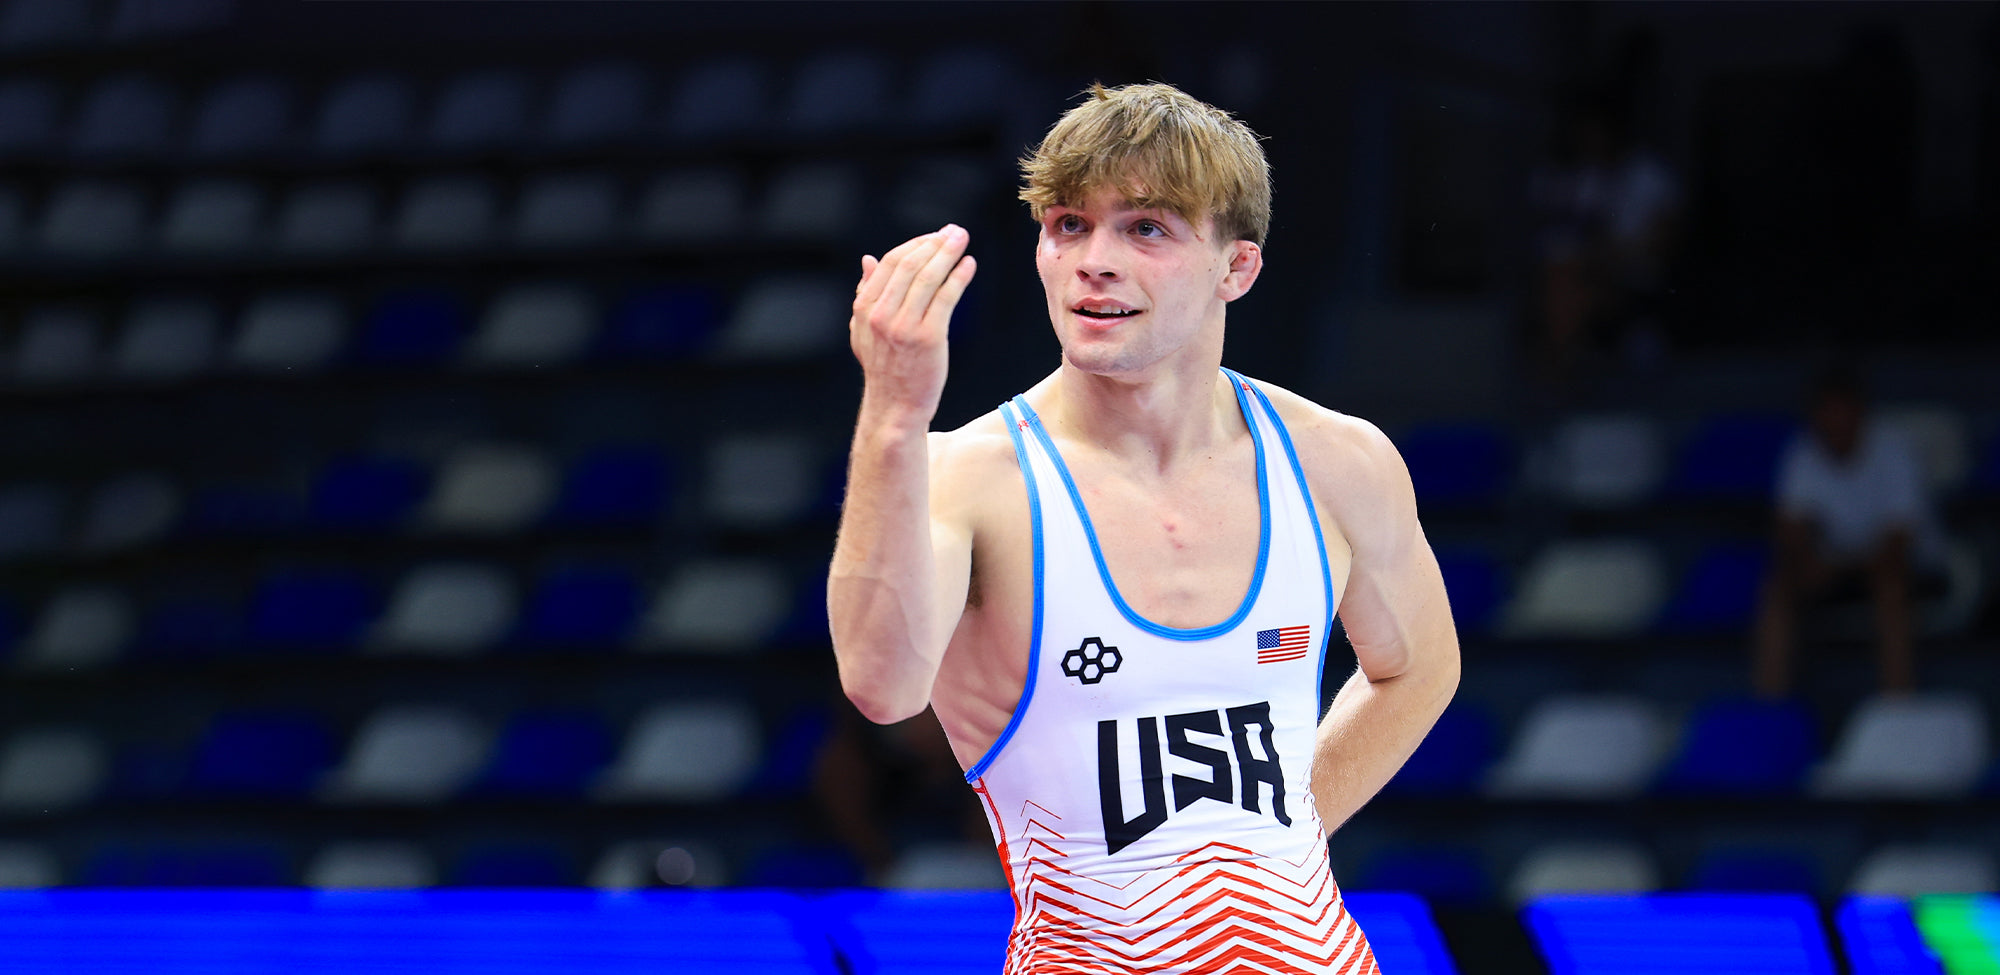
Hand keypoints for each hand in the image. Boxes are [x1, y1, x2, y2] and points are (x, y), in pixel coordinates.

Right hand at [849, 224, 976, 426]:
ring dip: (948, 253)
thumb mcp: (864, 330)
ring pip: (928, 277)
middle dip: (935, 242)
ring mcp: (904, 326)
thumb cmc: (884, 368)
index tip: (934, 236)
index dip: (915, 244)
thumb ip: (866, 294)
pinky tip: (969, 265)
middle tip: (955, 231)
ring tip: (962, 240)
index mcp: (865, 308)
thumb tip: (868, 260)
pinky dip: (959, 277)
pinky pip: (946, 297)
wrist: (895, 406)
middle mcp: (881, 314)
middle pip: (910, 265)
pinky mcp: (928, 337)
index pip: (891, 263)